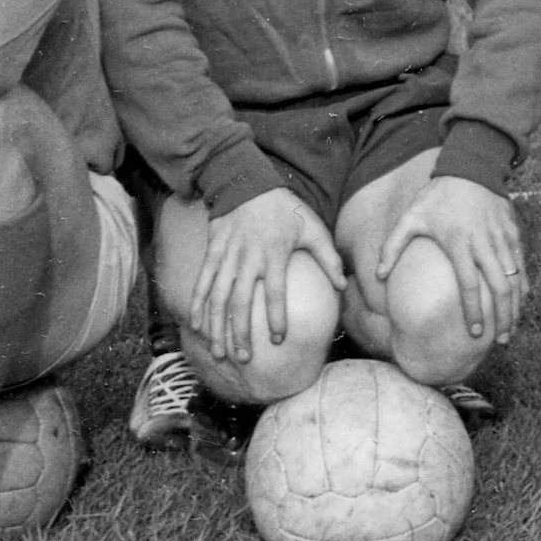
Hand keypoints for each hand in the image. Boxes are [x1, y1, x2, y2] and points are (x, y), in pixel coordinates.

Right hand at [191, 188, 342, 354]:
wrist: (246, 182)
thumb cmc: (284, 209)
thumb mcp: (312, 227)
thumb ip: (328, 257)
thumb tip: (344, 286)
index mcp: (274, 254)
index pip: (276, 292)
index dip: (277, 317)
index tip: (278, 339)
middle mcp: (248, 258)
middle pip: (242, 302)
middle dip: (241, 333)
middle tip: (244, 358)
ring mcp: (227, 256)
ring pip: (218, 298)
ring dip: (216, 327)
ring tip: (217, 353)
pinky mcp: (212, 252)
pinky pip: (202, 282)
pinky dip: (197, 305)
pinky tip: (196, 326)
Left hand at [382, 173, 527, 343]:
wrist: (471, 166)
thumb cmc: (437, 195)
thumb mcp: (411, 216)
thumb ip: (392, 247)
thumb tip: (377, 277)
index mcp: (459, 243)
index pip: (470, 284)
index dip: (474, 311)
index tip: (475, 333)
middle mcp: (484, 243)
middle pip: (500, 287)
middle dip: (503, 318)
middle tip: (500, 341)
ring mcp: (501, 238)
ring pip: (515, 278)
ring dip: (515, 306)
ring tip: (511, 329)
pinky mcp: (512, 232)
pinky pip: (522, 263)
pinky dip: (523, 284)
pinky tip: (522, 301)